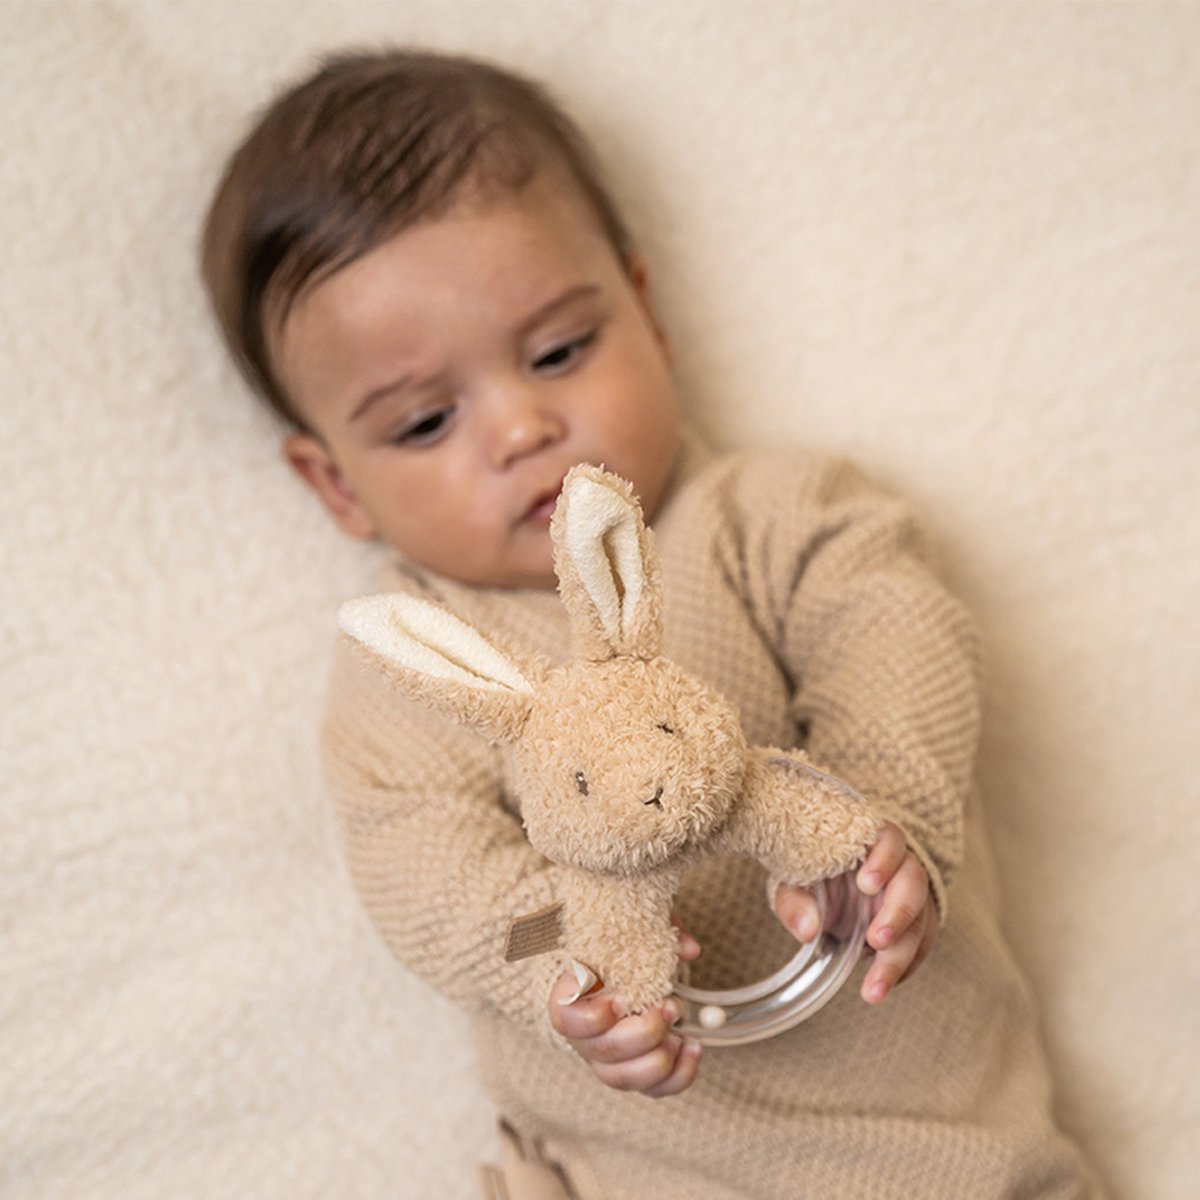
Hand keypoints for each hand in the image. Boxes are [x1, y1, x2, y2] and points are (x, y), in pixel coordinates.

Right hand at [547, 920, 702, 1097]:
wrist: (615, 980)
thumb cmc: (618, 954)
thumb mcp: (633, 932)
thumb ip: (658, 932)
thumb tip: (688, 949)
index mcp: (572, 1001)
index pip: (567, 1019)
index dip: (594, 1016)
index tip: (622, 998)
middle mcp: (585, 1038)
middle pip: (605, 1050)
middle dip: (643, 1033)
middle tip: (668, 1007)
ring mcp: (608, 1061)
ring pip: (625, 1078)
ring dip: (658, 1058)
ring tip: (679, 1032)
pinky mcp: (635, 1075)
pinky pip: (654, 1089)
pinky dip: (679, 1074)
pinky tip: (693, 1047)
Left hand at [774, 822, 937, 1004]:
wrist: (828, 882)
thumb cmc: (814, 873)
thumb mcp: (796, 881)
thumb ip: (797, 902)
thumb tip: (806, 932)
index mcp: (870, 841)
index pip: (889, 839)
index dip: (883, 859)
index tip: (866, 883)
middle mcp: (899, 864)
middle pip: (913, 882)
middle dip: (898, 913)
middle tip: (876, 939)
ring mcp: (912, 895)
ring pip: (921, 920)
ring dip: (900, 955)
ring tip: (874, 987)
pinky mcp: (918, 921)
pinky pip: (923, 944)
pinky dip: (906, 966)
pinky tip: (883, 984)